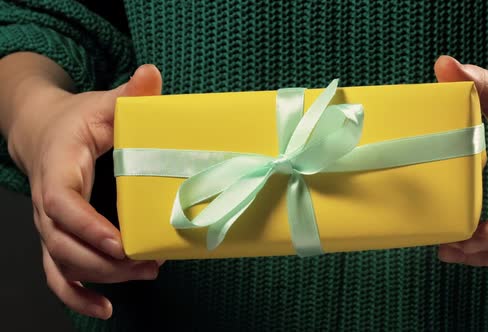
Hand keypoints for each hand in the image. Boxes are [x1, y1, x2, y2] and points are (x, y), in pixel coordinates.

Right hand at [8, 64, 162, 318]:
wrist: (47, 132)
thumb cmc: (79, 120)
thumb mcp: (103, 104)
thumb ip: (128, 95)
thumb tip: (151, 74)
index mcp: (58, 168)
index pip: (64, 205)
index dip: (89, 227)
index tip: (121, 243)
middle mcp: (48, 203)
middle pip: (64, 244)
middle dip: (105, 261)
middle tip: (149, 264)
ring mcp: (50, 225)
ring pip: (63, 264)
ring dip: (100, 279)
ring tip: (142, 276)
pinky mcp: (58, 238)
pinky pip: (60, 274)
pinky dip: (78, 295)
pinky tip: (104, 308)